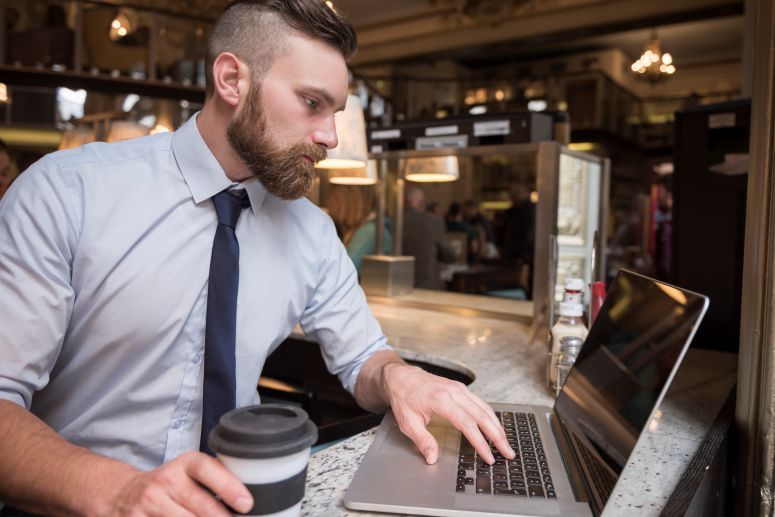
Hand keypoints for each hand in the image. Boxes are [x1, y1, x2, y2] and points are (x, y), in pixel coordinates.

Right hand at [109, 451, 251, 516]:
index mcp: (184, 464)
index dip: (229, 486)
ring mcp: (149, 503)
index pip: (207, 469)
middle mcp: (166, 481)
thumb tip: (249, 497)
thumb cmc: (168, 485)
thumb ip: (215, 478)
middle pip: (200, 506)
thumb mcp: (188, 472)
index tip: (246, 504)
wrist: (121, 493)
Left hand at [381, 362, 514, 464]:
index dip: (480, 443)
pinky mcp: (461, 389)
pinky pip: (481, 403)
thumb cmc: (403, 397)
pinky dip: (491, 417)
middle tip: (508, 452)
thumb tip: (432, 458)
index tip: (488, 456)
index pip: (467, 424)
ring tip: (505, 443)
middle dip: (497, 436)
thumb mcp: (407, 422)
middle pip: (482, 416)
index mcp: (441, 400)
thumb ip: (422, 440)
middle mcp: (454, 392)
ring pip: (485, 409)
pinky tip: (495, 427)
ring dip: (497, 427)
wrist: (401, 376)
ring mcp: (459, 389)